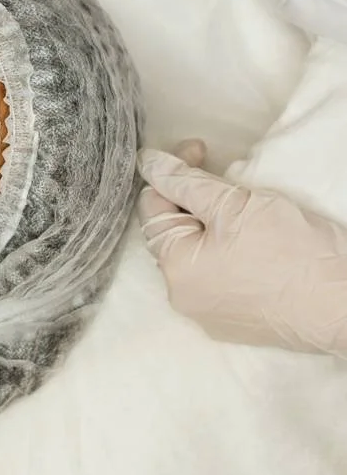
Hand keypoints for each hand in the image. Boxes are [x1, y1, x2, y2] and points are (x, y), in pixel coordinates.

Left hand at [137, 140, 346, 355]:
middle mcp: (180, 297)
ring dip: (209, 229)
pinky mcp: (232, 323)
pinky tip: (252, 247)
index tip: (199, 151)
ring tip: (241, 213)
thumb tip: (147, 163)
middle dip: (191, 201)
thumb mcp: (235, 204)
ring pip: (195, 257)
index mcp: (174, 267)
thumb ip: (186, 181)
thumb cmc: (293, 253)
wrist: (343, 307)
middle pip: (173, 234)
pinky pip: (217, 281)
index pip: (153, 208)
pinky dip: (225, 257)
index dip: (171, 173)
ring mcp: (206, 314)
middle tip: (223, 179)